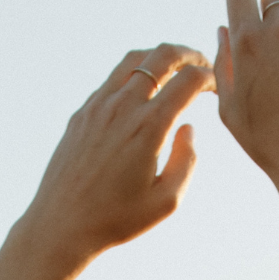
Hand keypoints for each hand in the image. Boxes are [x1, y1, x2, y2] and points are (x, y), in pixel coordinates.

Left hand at [17, 42, 213, 273]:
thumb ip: (186, 161)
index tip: (216, 86)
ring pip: (134, 59)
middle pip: (162, 56)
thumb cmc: (116, 219)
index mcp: (149, 127)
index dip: (209, 76)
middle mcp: (123, 107)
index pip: (188, 81)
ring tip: (172, 68)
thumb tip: (187, 128)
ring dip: (159, 57)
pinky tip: (141, 90)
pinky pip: (113, 79)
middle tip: (201, 63)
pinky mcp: (82, 112)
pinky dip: (134, 74)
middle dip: (188, 54)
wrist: (62, 225)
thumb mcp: (166, 201)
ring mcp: (99, 105)